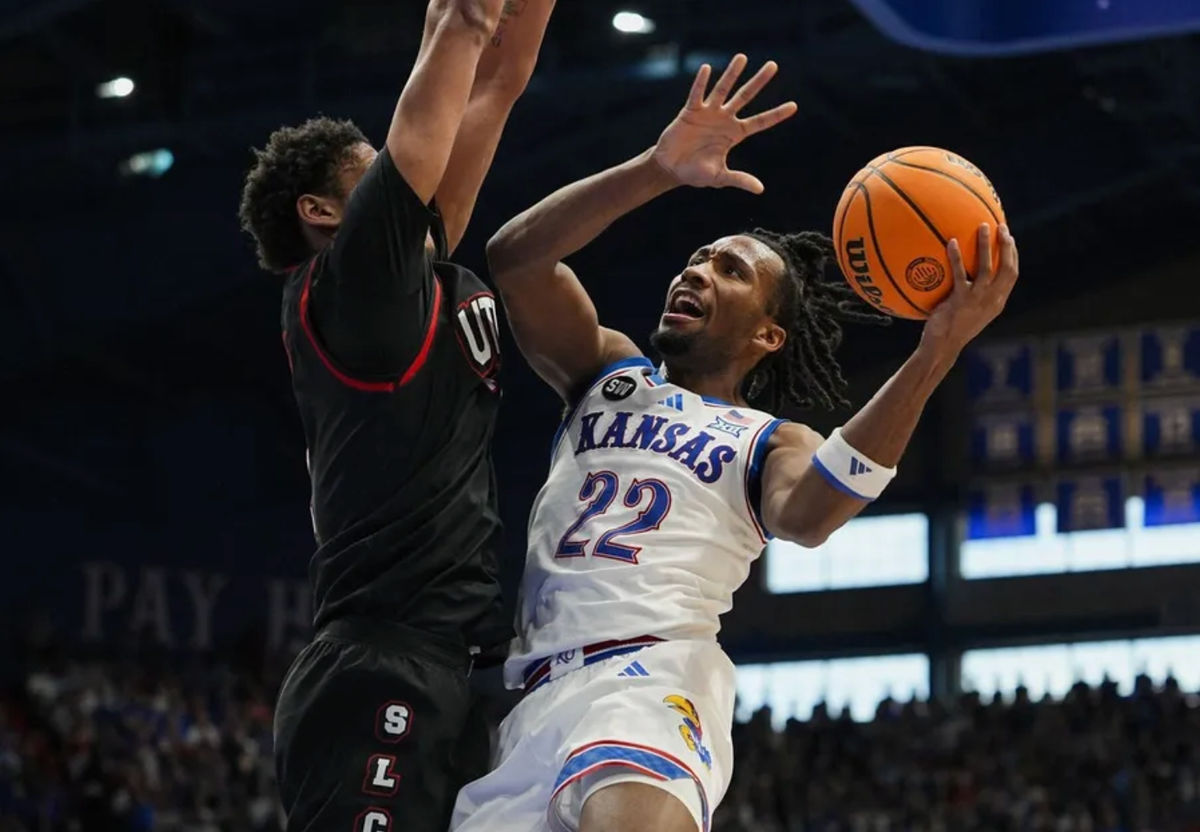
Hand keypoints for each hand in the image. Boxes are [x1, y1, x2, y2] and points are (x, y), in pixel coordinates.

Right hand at [651, 54, 797, 193]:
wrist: (670, 169)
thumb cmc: (696, 174)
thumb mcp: (719, 178)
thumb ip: (739, 179)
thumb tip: (760, 189)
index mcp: (735, 134)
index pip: (760, 122)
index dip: (776, 114)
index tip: (794, 106)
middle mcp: (724, 119)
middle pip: (746, 97)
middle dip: (759, 82)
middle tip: (773, 65)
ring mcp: (708, 113)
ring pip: (723, 89)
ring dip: (732, 74)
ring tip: (742, 57)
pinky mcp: (690, 111)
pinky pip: (697, 94)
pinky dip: (701, 83)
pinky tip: (707, 69)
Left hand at [921, 223, 1018, 355]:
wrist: (942, 346)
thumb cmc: (952, 328)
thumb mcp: (970, 311)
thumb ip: (974, 294)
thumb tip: (967, 275)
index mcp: (997, 302)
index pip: (1012, 274)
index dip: (1013, 255)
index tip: (1009, 238)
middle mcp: (992, 300)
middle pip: (1007, 268)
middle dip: (1007, 245)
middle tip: (1001, 227)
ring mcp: (977, 300)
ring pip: (987, 267)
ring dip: (986, 245)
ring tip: (982, 227)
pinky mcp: (960, 301)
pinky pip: (959, 274)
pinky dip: (957, 256)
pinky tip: (952, 242)